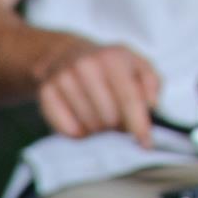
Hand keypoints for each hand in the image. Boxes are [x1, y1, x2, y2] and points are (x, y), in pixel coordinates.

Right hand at [35, 40, 160, 145]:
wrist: (65, 54)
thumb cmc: (110, 65)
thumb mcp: (137, 64)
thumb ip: (151, 83)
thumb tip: (151, 105)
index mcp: (112, 58)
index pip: (129, 99)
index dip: (139, 124)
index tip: (146, 144)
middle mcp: (85, 66)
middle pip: (109, 118)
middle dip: (118, 124)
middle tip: (117, 116)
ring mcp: (63, 79)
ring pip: (89, 127)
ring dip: (99, 128)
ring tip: (99, 113)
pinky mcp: (45, 93)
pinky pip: (68, 130)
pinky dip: (80, 132)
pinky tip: (82, 117)